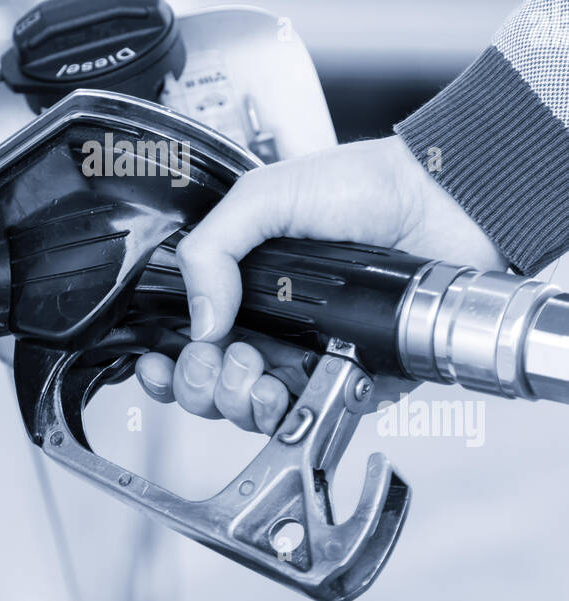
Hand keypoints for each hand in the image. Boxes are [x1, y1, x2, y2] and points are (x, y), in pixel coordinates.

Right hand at [135, 135, 503, 432]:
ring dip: (242, 405)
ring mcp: (316, 355)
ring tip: (256, 376)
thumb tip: (199, 321)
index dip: (168, 363)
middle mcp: (275, 325)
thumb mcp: (264, 196)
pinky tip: (293, 390)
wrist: (439, 201)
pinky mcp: (360, 378)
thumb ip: (213, 248)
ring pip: (258, 412)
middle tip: (226, 358)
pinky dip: (301, 413)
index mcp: (244, 285)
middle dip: (204, 387)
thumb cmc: (363, 185)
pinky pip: (321, 414)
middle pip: (215, 388)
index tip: (161, 363)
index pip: (190, 341)